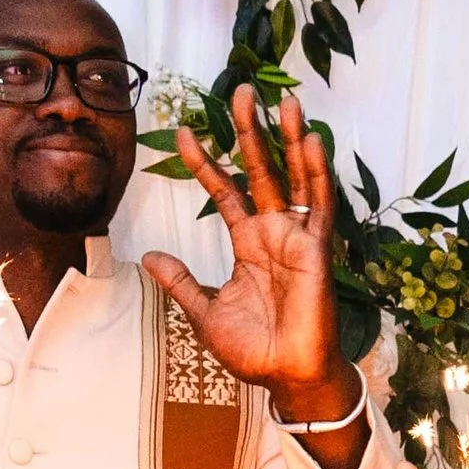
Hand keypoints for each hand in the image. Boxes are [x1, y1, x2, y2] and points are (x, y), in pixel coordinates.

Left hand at [142, 88, 353, 421]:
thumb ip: (180, 281)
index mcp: (248, 244)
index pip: (225, 191)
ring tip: (286, 100)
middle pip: (262, 170)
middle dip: (251, 131)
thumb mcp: (204, 311)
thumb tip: (148, 255)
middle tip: (241, 90)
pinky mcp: (318, 251)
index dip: (206, 162)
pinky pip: (320, 207)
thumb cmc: (254, 350)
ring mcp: (297, 238)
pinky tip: (312, 143)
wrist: (285, 378)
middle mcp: (274, 233)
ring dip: (291, 140)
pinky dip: (318, 175)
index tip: (185, 132)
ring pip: (296, 178)